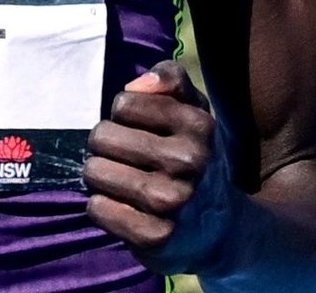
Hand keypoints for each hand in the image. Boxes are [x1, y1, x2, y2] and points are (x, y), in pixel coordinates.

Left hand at [85, 60, 237, 274]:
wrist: (220, 228)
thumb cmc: (195, 156)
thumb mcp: (195, 110)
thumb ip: (171, 79)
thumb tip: (135, 86)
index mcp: (199, 125)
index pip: (124, 103)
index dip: (124, 115)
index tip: (139, 129)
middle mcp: (188, 161)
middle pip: (102, 136)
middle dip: (106, 145)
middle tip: (126, 158)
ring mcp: (172, 201)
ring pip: (94, 171)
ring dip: (100, 175)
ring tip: (122, 181)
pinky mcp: (154, 235)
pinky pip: (97, 208)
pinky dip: (101, 206)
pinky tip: (123, 206)